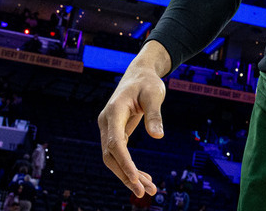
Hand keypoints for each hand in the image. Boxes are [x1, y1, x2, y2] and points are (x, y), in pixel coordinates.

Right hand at [98, 40, 170, 196]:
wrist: (140, 73)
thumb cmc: (147, 82)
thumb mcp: (154, 94)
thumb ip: (155, 115)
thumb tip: (158, 136)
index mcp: (114, 111)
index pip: (115, 143)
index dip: (124, 162)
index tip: (135, 179)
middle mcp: (107, 122)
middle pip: (111, 155)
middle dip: (126, 175)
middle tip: (144, 191)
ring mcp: (109, 128)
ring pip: (113, 158)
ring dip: (128, 175)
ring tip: (149, 189)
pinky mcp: (115, 131)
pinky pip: (119, 154)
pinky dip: (130, 167)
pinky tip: (143, 178)